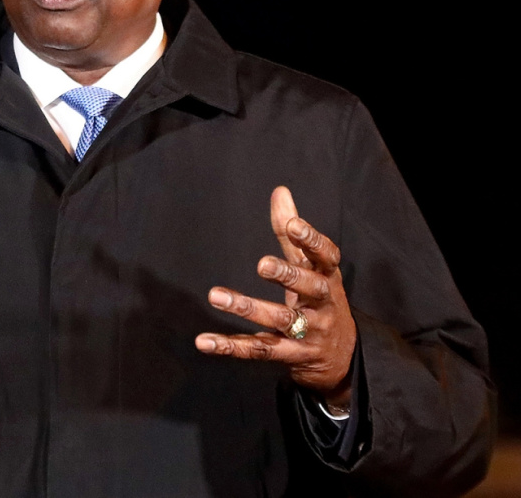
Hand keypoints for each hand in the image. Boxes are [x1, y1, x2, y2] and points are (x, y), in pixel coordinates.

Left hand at [195, 186, 356, 406]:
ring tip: (216, 295)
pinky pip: (259, 350)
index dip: (311, 240)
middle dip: (287, 275)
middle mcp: (323, 304)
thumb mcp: (313, 267)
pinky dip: (230, 346)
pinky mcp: (292, 356)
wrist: (345, 358)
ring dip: (248, 308)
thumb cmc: (320, 300)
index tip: (293, 225)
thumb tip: (280, 191)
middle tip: (261, 264)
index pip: (326, 255)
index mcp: (328, 276)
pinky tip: (204, 341)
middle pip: (310, 288)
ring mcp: (309, 332)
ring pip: (280, 320)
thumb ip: (293, 233)